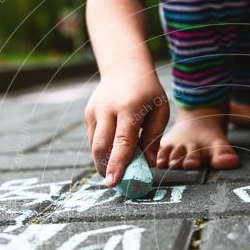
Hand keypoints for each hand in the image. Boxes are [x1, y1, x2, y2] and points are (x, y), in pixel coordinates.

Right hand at [84, 67, 169, 186]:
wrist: (125, 67)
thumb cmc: (148, 92)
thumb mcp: (160, 110)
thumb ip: (154, 137)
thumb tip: (149, 163)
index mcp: (130, 108)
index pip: (122, 142)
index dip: (117, 164)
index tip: (113, 182)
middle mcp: (108, 109)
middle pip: (101, 146)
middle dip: (105, 167)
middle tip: (112, 183)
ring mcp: (95, 111)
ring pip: (94, 144)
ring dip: (102, 161)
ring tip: (113, 171)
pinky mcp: (88, 114)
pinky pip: (92, 138)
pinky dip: (101, 150)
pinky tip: (110, 155)